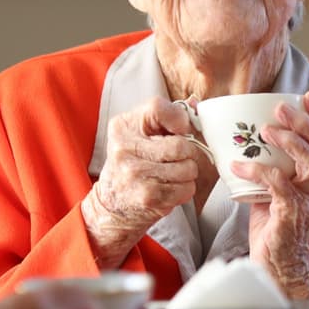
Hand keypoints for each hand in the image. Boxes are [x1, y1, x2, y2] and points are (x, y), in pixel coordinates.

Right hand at [83, 97, 210, 267]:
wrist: (113, 203)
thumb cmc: (134, 162)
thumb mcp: (140, 132)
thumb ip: (166, 116)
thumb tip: (195, 106)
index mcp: (123, 126)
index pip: (159, 108)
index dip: (179, 120)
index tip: (180, 131)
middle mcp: (125, 148)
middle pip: (181, 145)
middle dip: (189, 153)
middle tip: (180, 158)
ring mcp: (135, 174)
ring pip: (187, 168)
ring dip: (188, 173)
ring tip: (173, 174)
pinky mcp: (147, 196)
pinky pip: (186, 189)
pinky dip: (185, 189)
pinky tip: (171, 188)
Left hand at [235, 90, 308, 300]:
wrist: (281, 266)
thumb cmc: (278, 228)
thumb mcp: (277, 190)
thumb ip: (272, 167)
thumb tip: (246, 143)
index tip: (307, 96)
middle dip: (304, 122)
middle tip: (281, 106)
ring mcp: (308, 200)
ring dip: (290, 142)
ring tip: (267, 130)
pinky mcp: (292, 214)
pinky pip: (278, 185)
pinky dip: (257, 173)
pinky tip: (238, 166)